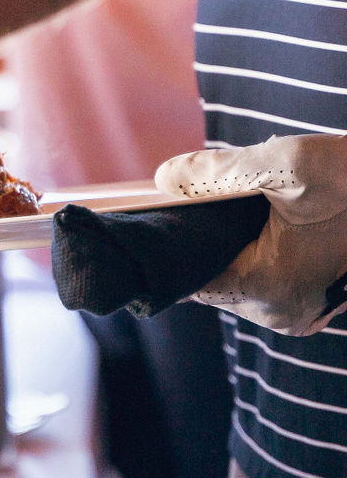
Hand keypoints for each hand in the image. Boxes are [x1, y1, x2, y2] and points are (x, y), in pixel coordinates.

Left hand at [154, 133, 346, 335]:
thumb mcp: (284, 162)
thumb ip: (217, 172)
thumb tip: (164, 180)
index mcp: (268, 286)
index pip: (192, 278)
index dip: (176, 245)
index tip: (164, 216)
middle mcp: (280, 313)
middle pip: (213, 280)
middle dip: (208, 242)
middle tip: (215, 200)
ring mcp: (299, 314)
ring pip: (238, 282)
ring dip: (233, 248)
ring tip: (249, 211)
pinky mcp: (314, 306)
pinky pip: (265, 284)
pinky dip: (258, 256)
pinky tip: (269, 224)